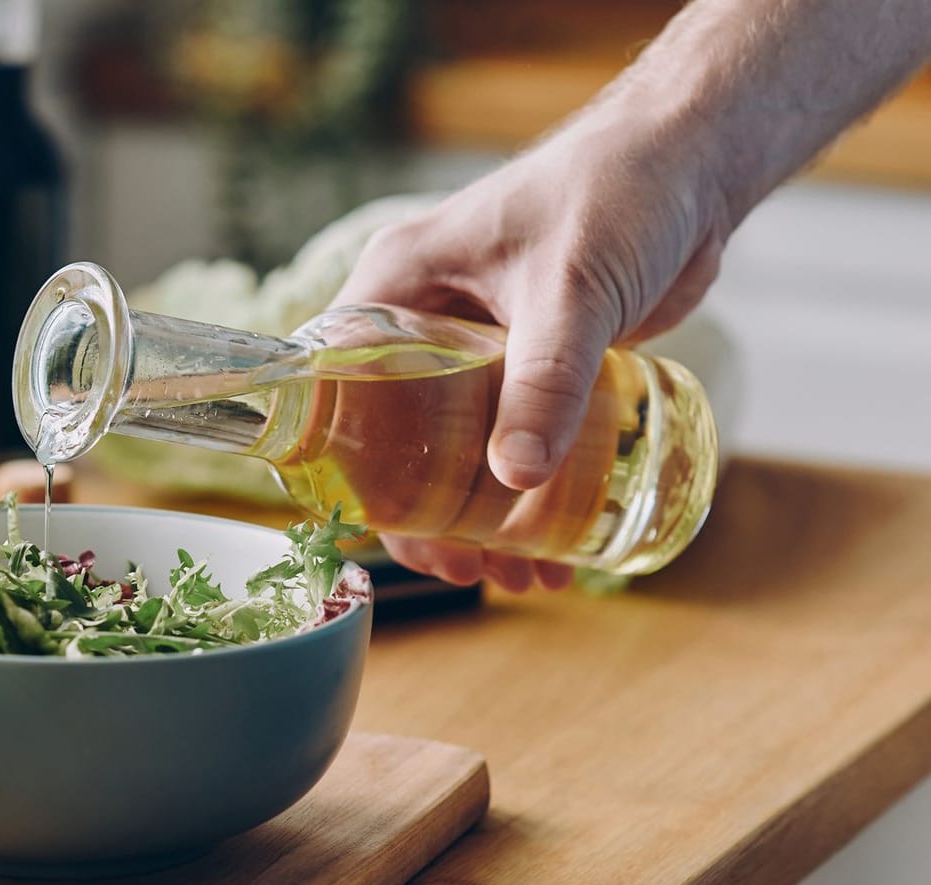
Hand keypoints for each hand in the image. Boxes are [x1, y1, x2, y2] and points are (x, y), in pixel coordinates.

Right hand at [331, 117, 728, 590]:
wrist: (695, 161)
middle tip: (466, 572)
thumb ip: (544, 379)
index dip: (351, 466)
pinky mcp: (532, 362)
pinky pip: (514, 439)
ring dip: (486, 518)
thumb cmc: (619, 191)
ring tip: (525, 574)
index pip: (337, 387)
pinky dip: (531, 493)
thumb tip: (513, 478)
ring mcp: (478, 346)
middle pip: (395, 437)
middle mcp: (425, 318)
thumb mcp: (571, 289)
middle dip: (430, 515)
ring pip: (458, 450)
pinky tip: (561, 540)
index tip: (392, 530)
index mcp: (396, 285)